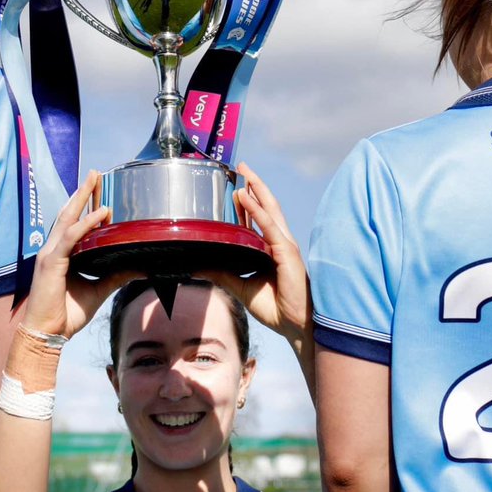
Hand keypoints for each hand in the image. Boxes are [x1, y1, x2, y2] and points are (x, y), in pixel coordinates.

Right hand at [22, 170, 140, 337]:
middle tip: (95, 173)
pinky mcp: (52, 262)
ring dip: (82, 198)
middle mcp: (54, 249)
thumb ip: (116, 275)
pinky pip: (71, 237)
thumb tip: (138, 266)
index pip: (74, 223)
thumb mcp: (98, 290)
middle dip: (82, 192)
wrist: (48, 334)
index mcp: (61, 254)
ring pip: (67, 218)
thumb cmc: (66, 314)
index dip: (87, 206)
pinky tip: (101, 214)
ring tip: (94, 180)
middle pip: (69, 213)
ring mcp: (51, 253)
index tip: (102, 192)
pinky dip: (86, 224)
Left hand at [200, 162, 310, 345]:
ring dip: (256, 189)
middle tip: (241, 167)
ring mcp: (284, 244)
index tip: (234, 188)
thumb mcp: (240, 286)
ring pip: (269, 209)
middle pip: (266, 206)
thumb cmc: (275, 307)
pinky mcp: (286, 251)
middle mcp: (278, 242)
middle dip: (254, 185)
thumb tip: (199, 265)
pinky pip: (268, 226)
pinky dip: (256, 210)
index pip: (257, 219)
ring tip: (244, 172)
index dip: (246, 203)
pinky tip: (245, 197)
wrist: (293, 324)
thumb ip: (222, 272)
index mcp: (269, 249)